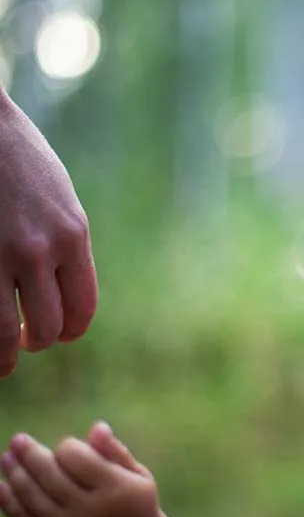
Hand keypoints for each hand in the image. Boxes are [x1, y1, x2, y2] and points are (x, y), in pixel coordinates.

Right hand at [0, 88, 97, 376]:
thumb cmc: (17, 158)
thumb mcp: (59, 199)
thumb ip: (64, 244)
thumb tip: (60, 288)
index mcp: (73, 235)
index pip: (82, 308)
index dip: (69, 331)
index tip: (57, 334)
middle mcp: (40, 248)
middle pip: (47, 327)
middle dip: (35, 342)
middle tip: (24, 343)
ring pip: (4, 333)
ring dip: (3, 354)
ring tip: (2, 358)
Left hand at [0, 423, 166, 516]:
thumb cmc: (137, 503)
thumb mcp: (138, 474)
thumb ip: (114, 451)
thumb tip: (96, 427)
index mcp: (114, 489)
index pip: (78, 458)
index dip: (68, 446)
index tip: (69, 446)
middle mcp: (90, 511)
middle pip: (51, 477)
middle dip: (31, 454)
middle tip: (17, 439)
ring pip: (34, 499)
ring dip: (16, 475)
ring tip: (6, 457)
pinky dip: (10, 504)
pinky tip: (2, 486)